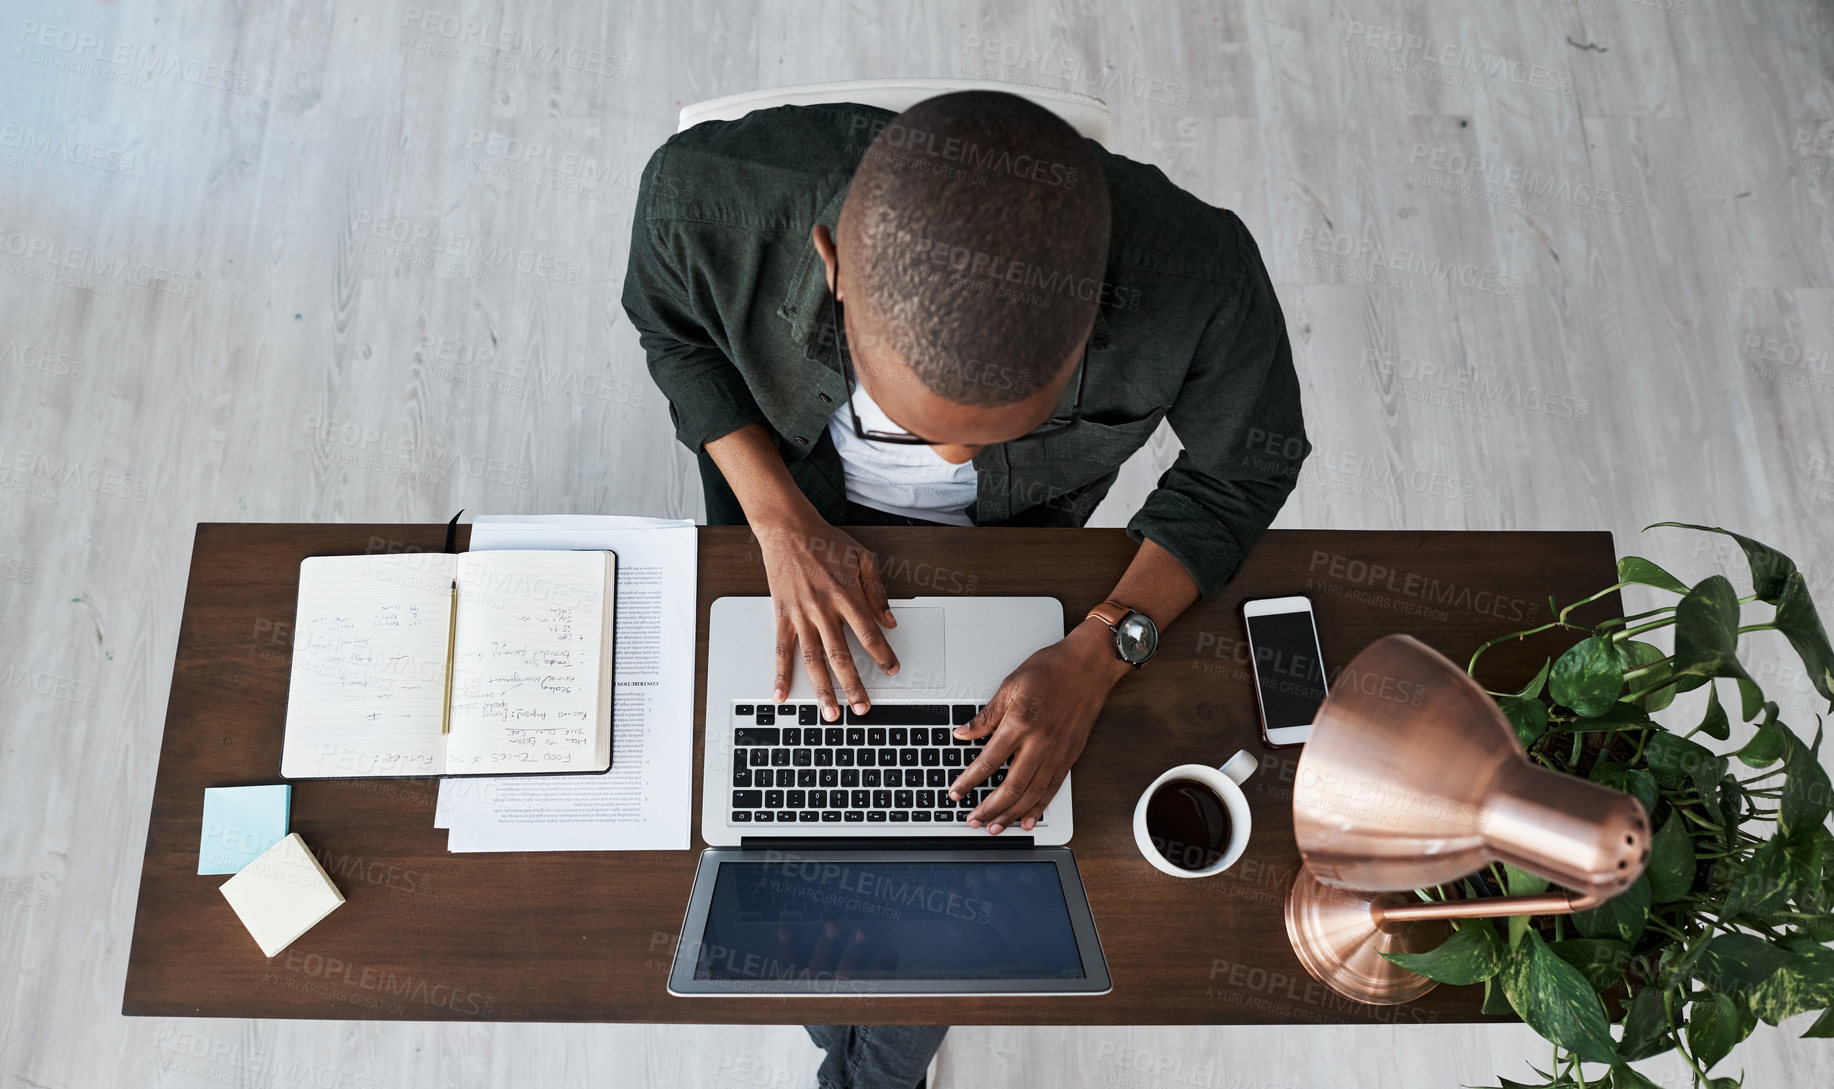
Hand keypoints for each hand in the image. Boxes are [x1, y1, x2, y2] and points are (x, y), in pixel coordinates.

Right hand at [755, 513, 898, 721]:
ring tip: (830, 713)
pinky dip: (780, 675)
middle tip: (863, 707)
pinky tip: (782, 695)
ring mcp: (801, 615)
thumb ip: (877, 592)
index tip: (891, 670)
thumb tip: (889, 621)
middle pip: (841, 656)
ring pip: (813, 660)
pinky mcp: (783, 616)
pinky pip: (782, 650)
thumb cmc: (825, 542)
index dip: (882, 655)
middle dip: (854, 685)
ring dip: (823, 689)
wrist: (788, 530)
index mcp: (846, 595)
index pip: (869, 633)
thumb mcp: (862, 559)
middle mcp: (824, 609)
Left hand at [947, 618, 1129, 833]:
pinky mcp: (1071, 755)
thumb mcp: (1010, 685)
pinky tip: (1027, 819)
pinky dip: (1038, 807)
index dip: (969, 782)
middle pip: (1010, 786)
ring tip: (995, 827)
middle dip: (989, 808)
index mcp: (1020, 723)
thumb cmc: (1052, 669)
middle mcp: (1040, 742)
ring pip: (1032, 793)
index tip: (956, 793)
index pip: (988, 761)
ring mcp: (1058, 752)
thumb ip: (986, 716)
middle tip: (972, 820)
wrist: (1089, 665)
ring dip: (1011, 814)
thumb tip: (962, 733)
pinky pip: (1053, 788)